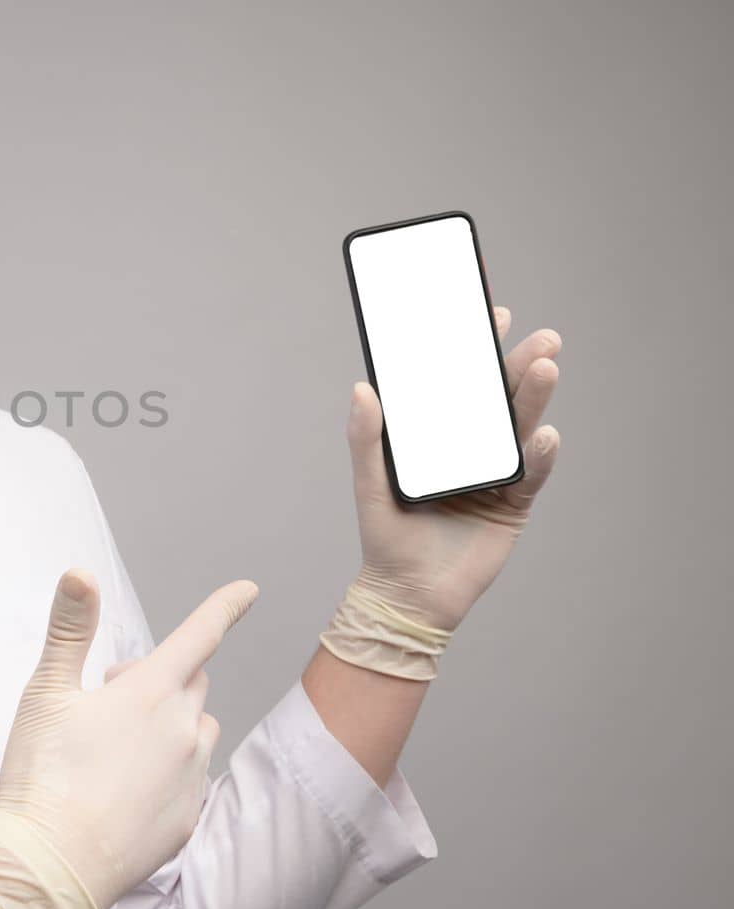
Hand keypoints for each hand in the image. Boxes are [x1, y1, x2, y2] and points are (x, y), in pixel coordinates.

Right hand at [0, 569, 258, 908]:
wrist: (50, 863)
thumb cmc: (44, 776)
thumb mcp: (47, 692)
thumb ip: (70, 630)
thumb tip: (80, 576)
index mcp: (150, 692)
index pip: (200, 634)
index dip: (225, 606)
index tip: (247, 591)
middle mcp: (182, 729)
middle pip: (191, 682)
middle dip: (159, 678)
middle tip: (107, 699)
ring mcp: (191, 776)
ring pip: (196, 730)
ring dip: (170, 726)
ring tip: (118, 748)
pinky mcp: (188, 817)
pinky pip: (192, 779)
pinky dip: (169, 772)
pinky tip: (126, 788)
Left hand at [346, 306, 562, 631]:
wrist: (409, 597)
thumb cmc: (385, 537)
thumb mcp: (369, 484)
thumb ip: (366, 438)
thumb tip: (362, 387)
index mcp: (435, 434)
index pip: (457, 383)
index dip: (474, 349)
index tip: (488, 312)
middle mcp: (468, 446)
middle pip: (498, 399)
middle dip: (519, 366)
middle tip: (541, 338)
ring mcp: (494, 472)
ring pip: (520, 428)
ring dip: (535, 397)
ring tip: (546, 365)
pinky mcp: (513, 503)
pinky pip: (531, 474)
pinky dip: (540, 455)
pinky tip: (545, 435)